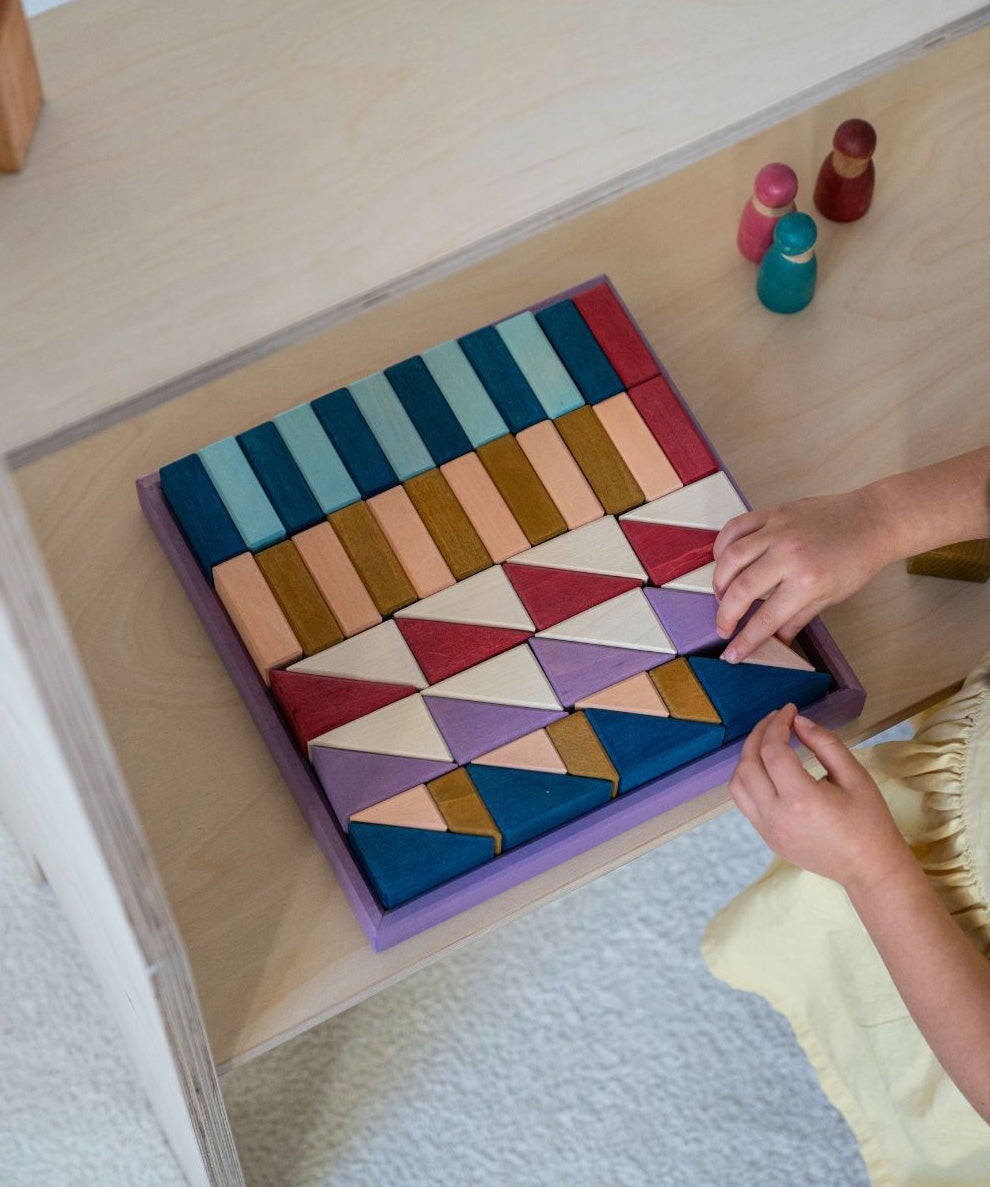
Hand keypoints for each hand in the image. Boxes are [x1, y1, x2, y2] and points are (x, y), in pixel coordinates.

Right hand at [713, 488, 887, 661]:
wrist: (872, 521)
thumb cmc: (856, 560)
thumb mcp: (831, 597)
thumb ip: (797, 619)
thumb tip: (774, 640)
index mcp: (808, 581)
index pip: (766, 618)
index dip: (745, 641)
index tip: (731, 654)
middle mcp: (789, 555)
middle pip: (741, 590)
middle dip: (725, 615)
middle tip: (722, 628)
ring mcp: (778, 530)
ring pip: (731, 557)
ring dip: (718, 581)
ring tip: (721, 595)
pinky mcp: (773, 512)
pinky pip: (735, 527)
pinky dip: (722, 545)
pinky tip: (723, 560)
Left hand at [728, 705, 911, 894]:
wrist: (870, 869)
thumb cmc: (869, 820)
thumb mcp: (855, 775)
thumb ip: (824, 743)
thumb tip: (798, 722)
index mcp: (801, 799)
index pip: (773, 750)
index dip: (778, 724)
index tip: (789, 710)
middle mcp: (776, 816)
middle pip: (747, 764)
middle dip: (757, 734)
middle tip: (775, 719)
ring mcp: (767, 830)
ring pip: (737, 784)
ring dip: (747, 757)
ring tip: (766, 741)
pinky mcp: (766, 838)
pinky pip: (744, 802)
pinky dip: (748, 779)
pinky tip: (767, 767)